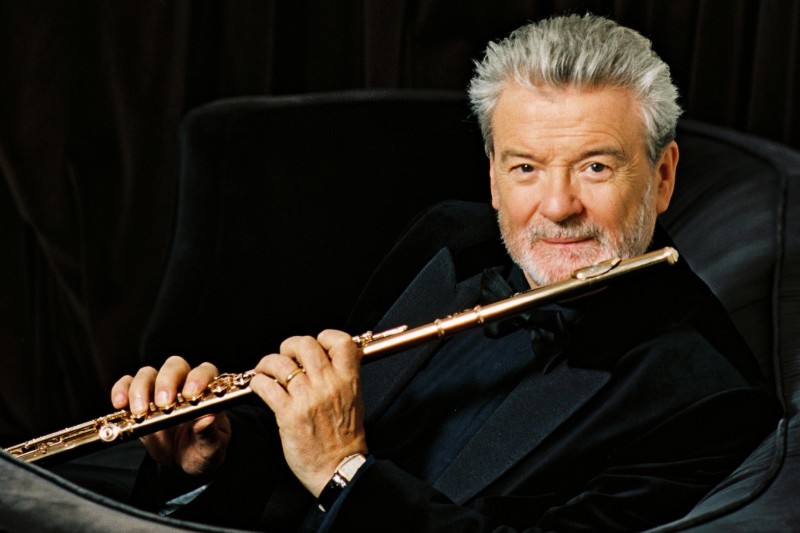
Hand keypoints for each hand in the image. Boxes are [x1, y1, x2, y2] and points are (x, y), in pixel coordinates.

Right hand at [111, 356, 230, 475]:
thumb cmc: (203, 449)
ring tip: (139, 411)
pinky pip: (127, 385)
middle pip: (174, 367)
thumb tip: (208, 418)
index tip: (190, 394)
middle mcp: (183, 386)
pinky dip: (121, 390)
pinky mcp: (140, 401)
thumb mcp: (211, 448)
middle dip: (166, 382)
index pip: (205, 371)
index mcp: (207, 392)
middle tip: (162, 403)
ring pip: (148, 373)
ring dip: (141, 389)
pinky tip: (120, 405)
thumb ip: (209, 434)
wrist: (184, 460)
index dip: (198, 378)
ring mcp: (160, 391)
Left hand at [249, 330, 367, 496]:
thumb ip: (342, 376)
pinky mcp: (289, 414)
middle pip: (305, 344)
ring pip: (281, 362)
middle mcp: (329, 385)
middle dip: (289, 347)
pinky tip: (260, 386)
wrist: (339, 468)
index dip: (325, 337)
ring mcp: (308, 398)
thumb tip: (325, 356)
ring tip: (266, 371)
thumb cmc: (345, 437)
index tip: (316, 345)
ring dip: (268, 363)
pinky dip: (258, 382)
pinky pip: (266, 386)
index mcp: (348, 380)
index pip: (341, 341)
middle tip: (285, 357)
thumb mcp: (354, 399)